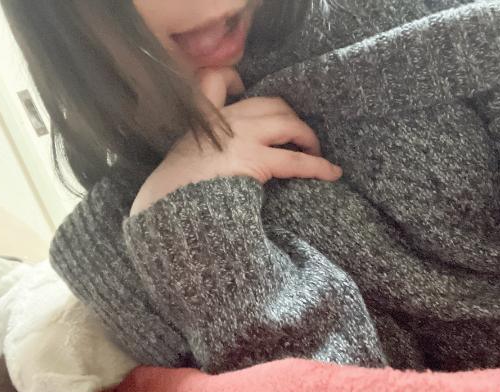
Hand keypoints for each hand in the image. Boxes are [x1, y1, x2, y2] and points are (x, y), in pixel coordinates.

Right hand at [131, 67, 341, 214]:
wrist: (168, 203)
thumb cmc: (174, 185)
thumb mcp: (181, 149)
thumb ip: (199, 136)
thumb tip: (222, 149)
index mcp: (208, 115)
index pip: (219, 81)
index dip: (239, 84)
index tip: (253, 97)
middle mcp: (228, 120)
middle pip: (274, 105)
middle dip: (292, 120)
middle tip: (300, 139)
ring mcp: (243, 137)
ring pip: (289, 124)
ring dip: (308, 137)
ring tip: (315, 152)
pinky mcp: (256, 160)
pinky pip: (297, 160)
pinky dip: (319, 166)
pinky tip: (331, 172)